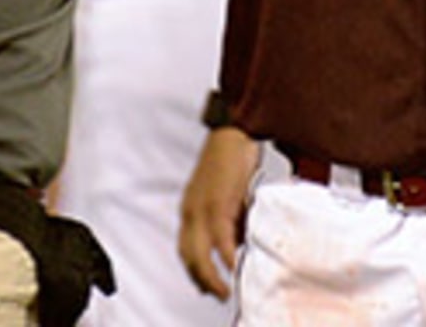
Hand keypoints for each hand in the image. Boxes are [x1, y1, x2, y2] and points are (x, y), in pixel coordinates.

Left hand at [178, 126, 258, 299]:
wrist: (234, 132)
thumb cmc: (232, 159)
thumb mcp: (228, 195)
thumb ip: (231, 219)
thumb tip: (239, 242)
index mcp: (190, 208)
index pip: (185, 248)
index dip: (194, 270)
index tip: (205, 285)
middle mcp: (190, 211)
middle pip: (188, 255)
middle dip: (200, 279)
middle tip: (214, 294)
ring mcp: (201, 208)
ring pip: (199, 253)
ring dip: (210, 276)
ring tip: (222, 291)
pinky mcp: (217, 203)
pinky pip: (219, 238)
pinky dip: (225, 256)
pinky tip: (232, 266)